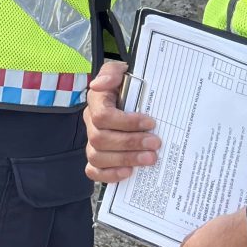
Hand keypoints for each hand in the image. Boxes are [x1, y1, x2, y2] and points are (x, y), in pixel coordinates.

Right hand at [83, 60, 160, 183]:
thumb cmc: (130, 87)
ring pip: (97, 156)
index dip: (126, 122)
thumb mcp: (123, 72)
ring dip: (125, 159)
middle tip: (156, 143)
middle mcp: (91, 124)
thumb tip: (99, 84)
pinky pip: (93, 171)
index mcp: (97, 102)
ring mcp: (92, 142)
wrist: (136, 100)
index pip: (103, 115)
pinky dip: (109, 174)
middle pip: (100, 138)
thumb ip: (112, 72)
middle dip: (130, 142)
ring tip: (150, 159)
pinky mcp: (97, 159)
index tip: (151, 122)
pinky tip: (129, 172)